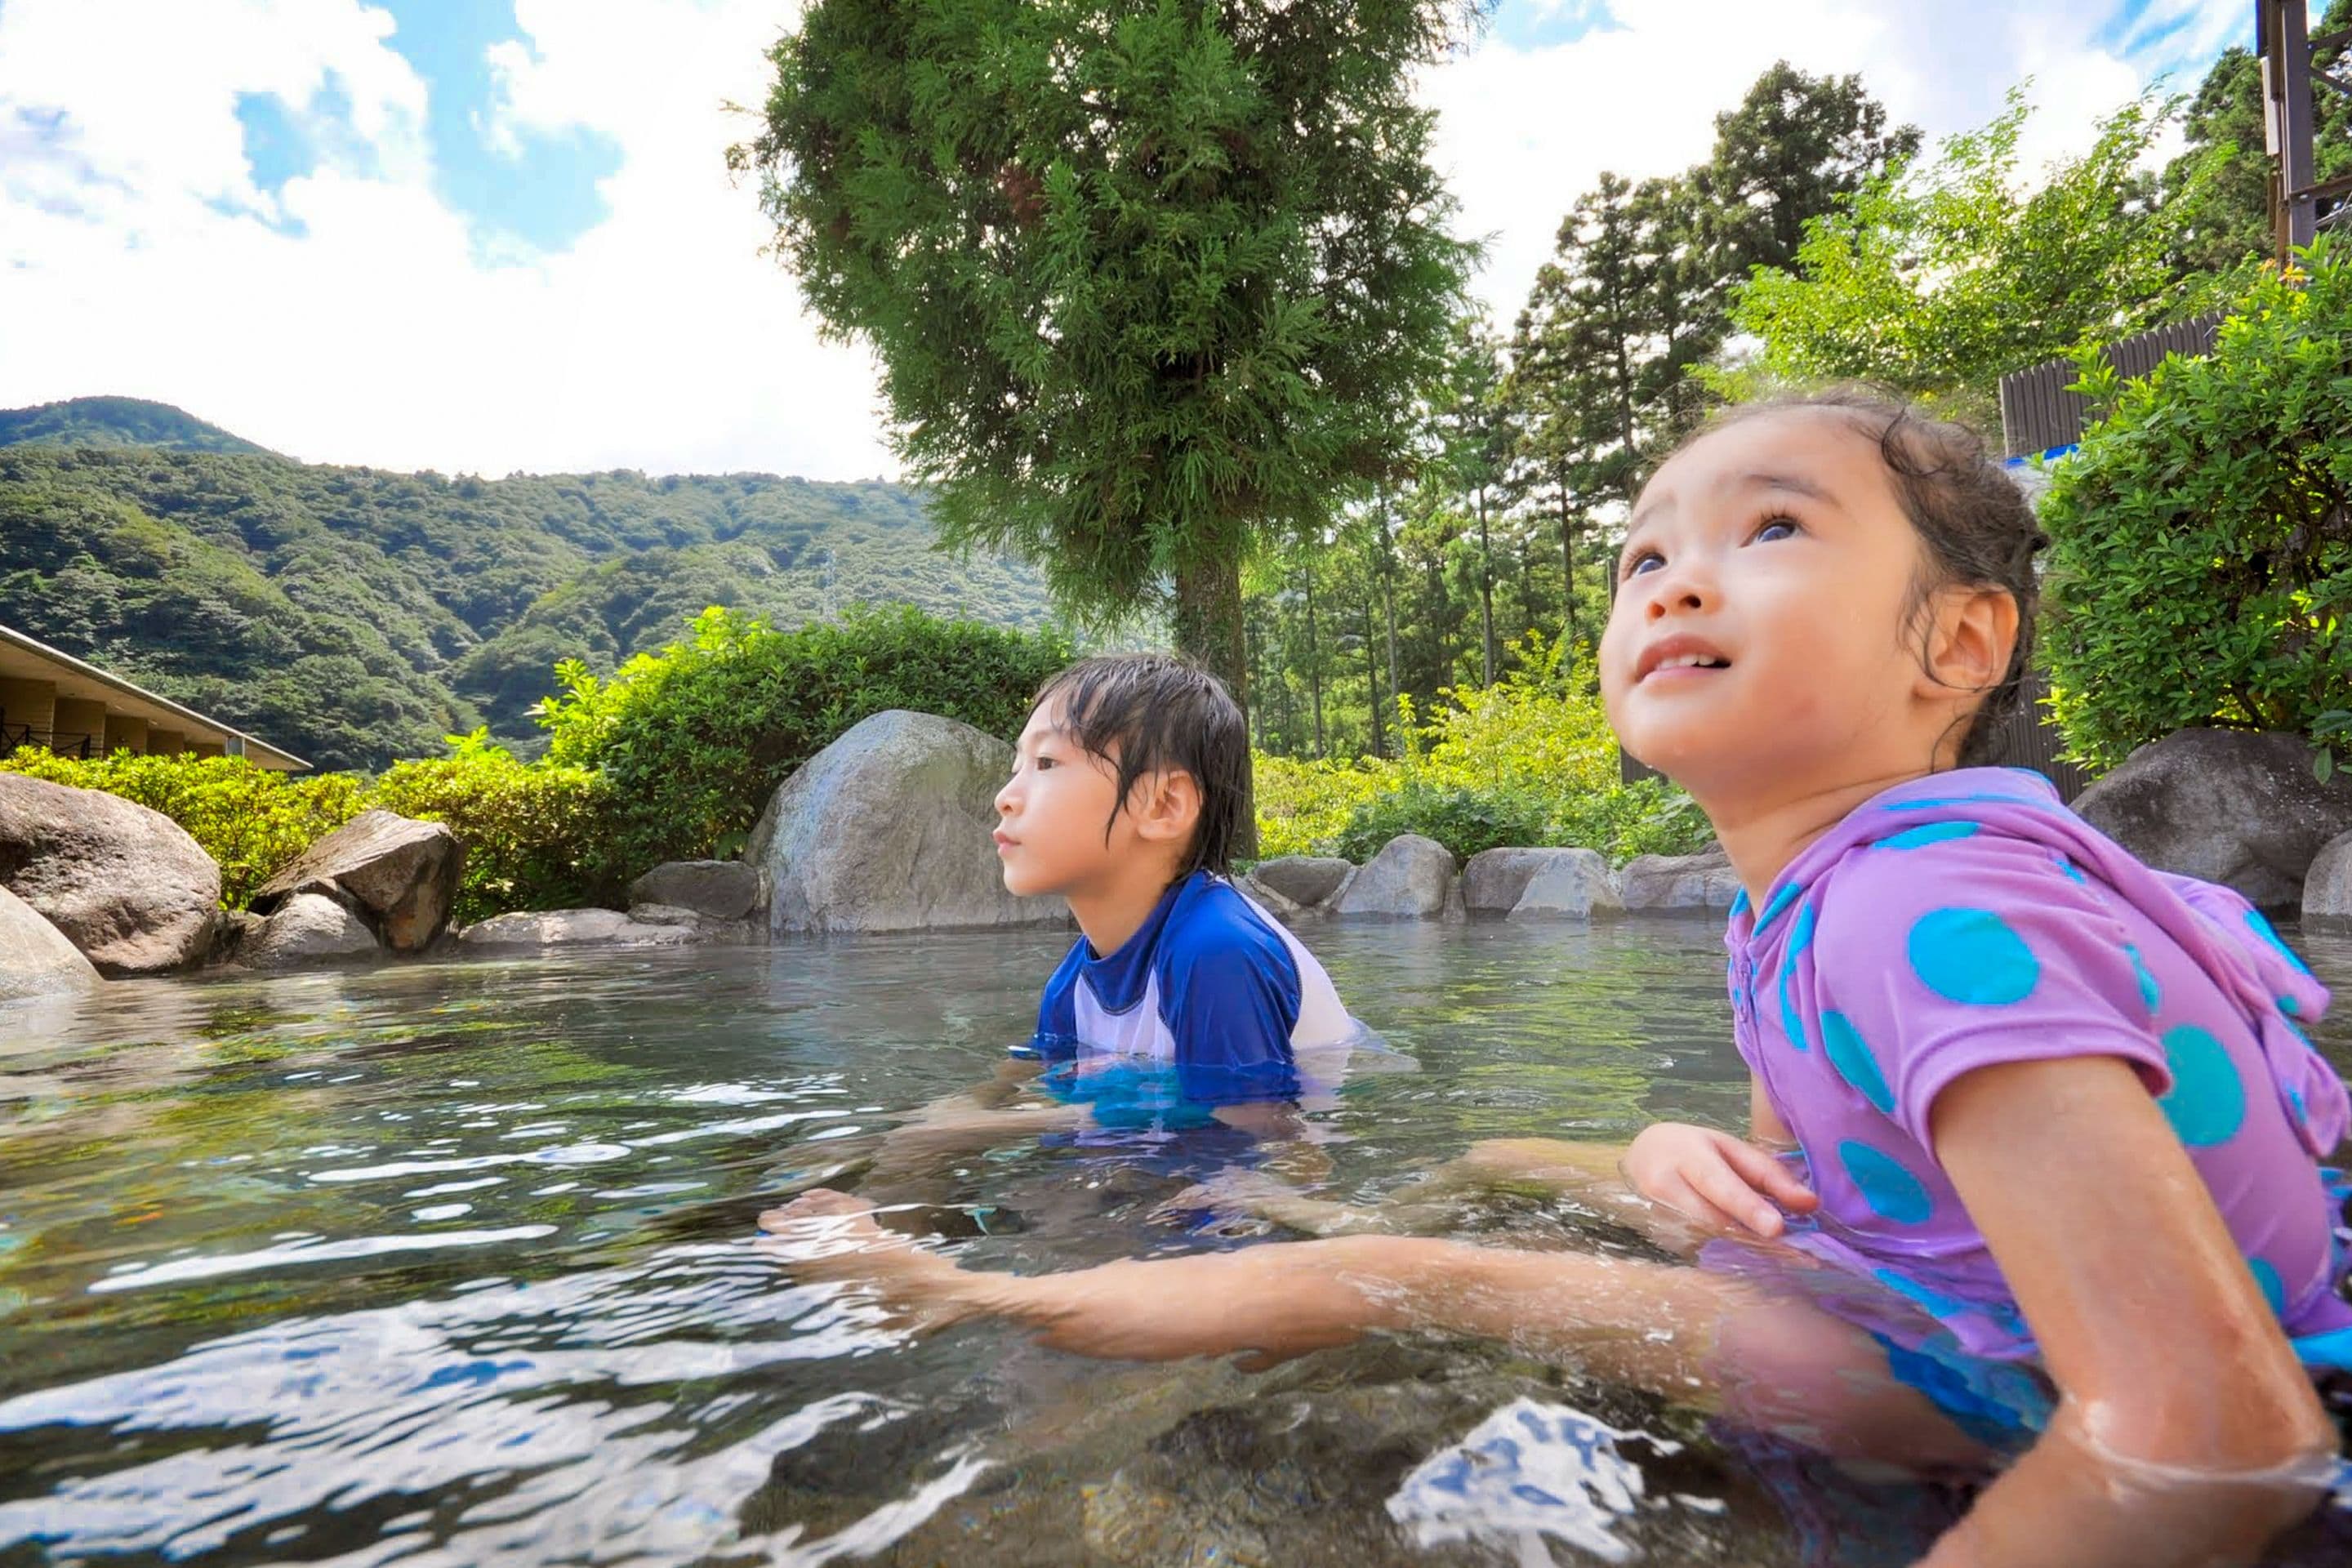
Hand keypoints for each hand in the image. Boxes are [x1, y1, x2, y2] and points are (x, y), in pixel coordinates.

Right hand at [1619, 1122, 1816, 1238]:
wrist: (1639, 1158)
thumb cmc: (1693, 1151)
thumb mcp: (1730, 1149)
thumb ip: (1769, 1175)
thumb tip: (1811, 1205)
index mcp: (1688, 1155)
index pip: (1719, 1184)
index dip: (1748, 1208)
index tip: (1777, 1228)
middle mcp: (1664, 1187)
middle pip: (1714, 1221)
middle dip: (1757, 1238)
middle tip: (1799, 1256)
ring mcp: (1654, 1216)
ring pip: (1707, 1241)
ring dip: (1747, 1249)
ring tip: (1784, 1257)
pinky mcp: (1656, 1239)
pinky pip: (1698, 1252)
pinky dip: (1728, 1256)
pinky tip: (1748, 1257)